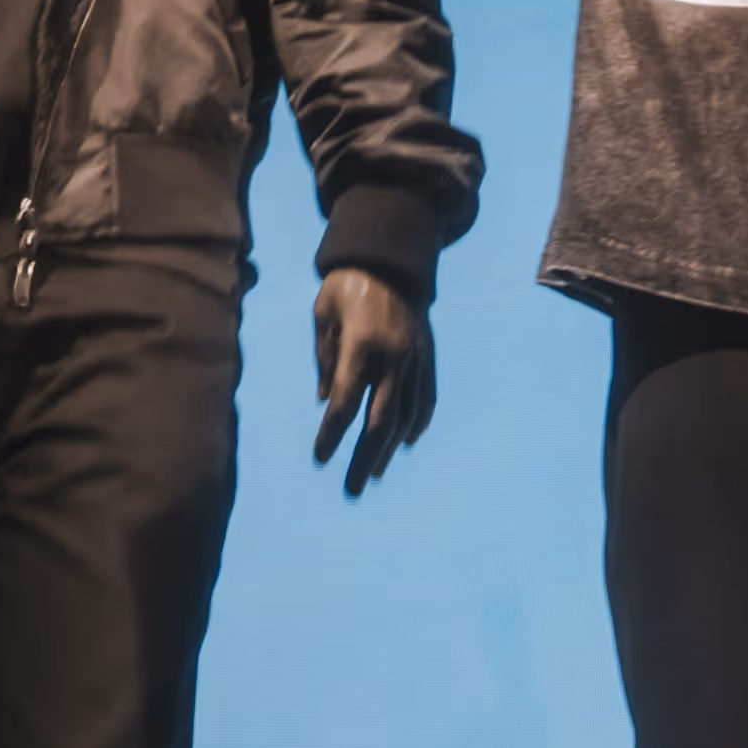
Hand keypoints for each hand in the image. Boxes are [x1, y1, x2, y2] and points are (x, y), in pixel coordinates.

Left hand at [310, 266, 432, 496]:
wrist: (392, 258)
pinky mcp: (428, 357)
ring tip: (373, 473)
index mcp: (361, 345)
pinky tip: (404, 443)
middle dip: (363, 459)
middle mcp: (393, 357)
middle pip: (378, 421)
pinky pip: (426, 399)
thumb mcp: (323, 313)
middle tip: (351, 490)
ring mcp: (416, 359)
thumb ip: (324, 358)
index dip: (331, 435)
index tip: (319, 458)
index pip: (344, 403)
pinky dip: (416, 424)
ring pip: (405, 416)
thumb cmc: (347, 286)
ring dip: (388, 449)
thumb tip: (326, 400)